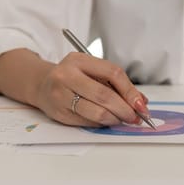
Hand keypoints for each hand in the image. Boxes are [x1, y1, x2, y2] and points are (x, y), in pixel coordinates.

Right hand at [32, 52, 148, 126]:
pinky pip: (88, 122)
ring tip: (122, 119)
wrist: (42, 84)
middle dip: (125, 109)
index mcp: (79, 60)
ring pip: (96, 112)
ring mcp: (60, 95)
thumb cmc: (73, 76)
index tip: (141, 104)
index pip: (112, 73)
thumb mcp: (92, 70)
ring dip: (115, 119)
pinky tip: (106, 120)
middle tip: (135, 117)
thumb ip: (116, 83)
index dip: (130, 91)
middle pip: (104, 95)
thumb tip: (141, 101)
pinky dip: (102, 124)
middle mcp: (66, 76)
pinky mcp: (59, 113)